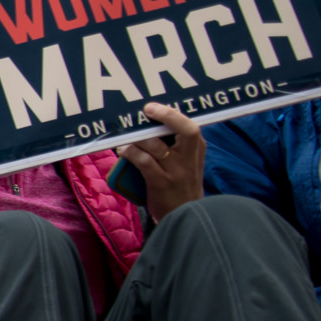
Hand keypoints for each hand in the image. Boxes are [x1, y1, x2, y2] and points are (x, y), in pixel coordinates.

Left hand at [115, 103, 204, 220]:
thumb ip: (177, 143)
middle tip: (145, 111)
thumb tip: (150, 121)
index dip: (172, 114)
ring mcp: (177, 171)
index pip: (191, 126)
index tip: (152, 107)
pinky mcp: (162, 182)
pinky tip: (123, 151)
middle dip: (165, 116)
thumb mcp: (187, 161)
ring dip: (136, 138)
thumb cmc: (181, 183)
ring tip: (125, 139)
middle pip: (186, 129)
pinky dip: (131, 153)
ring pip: (156, 144)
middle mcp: (190, 158)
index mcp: (197, 149)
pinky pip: (144, 161)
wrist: (183, 213)